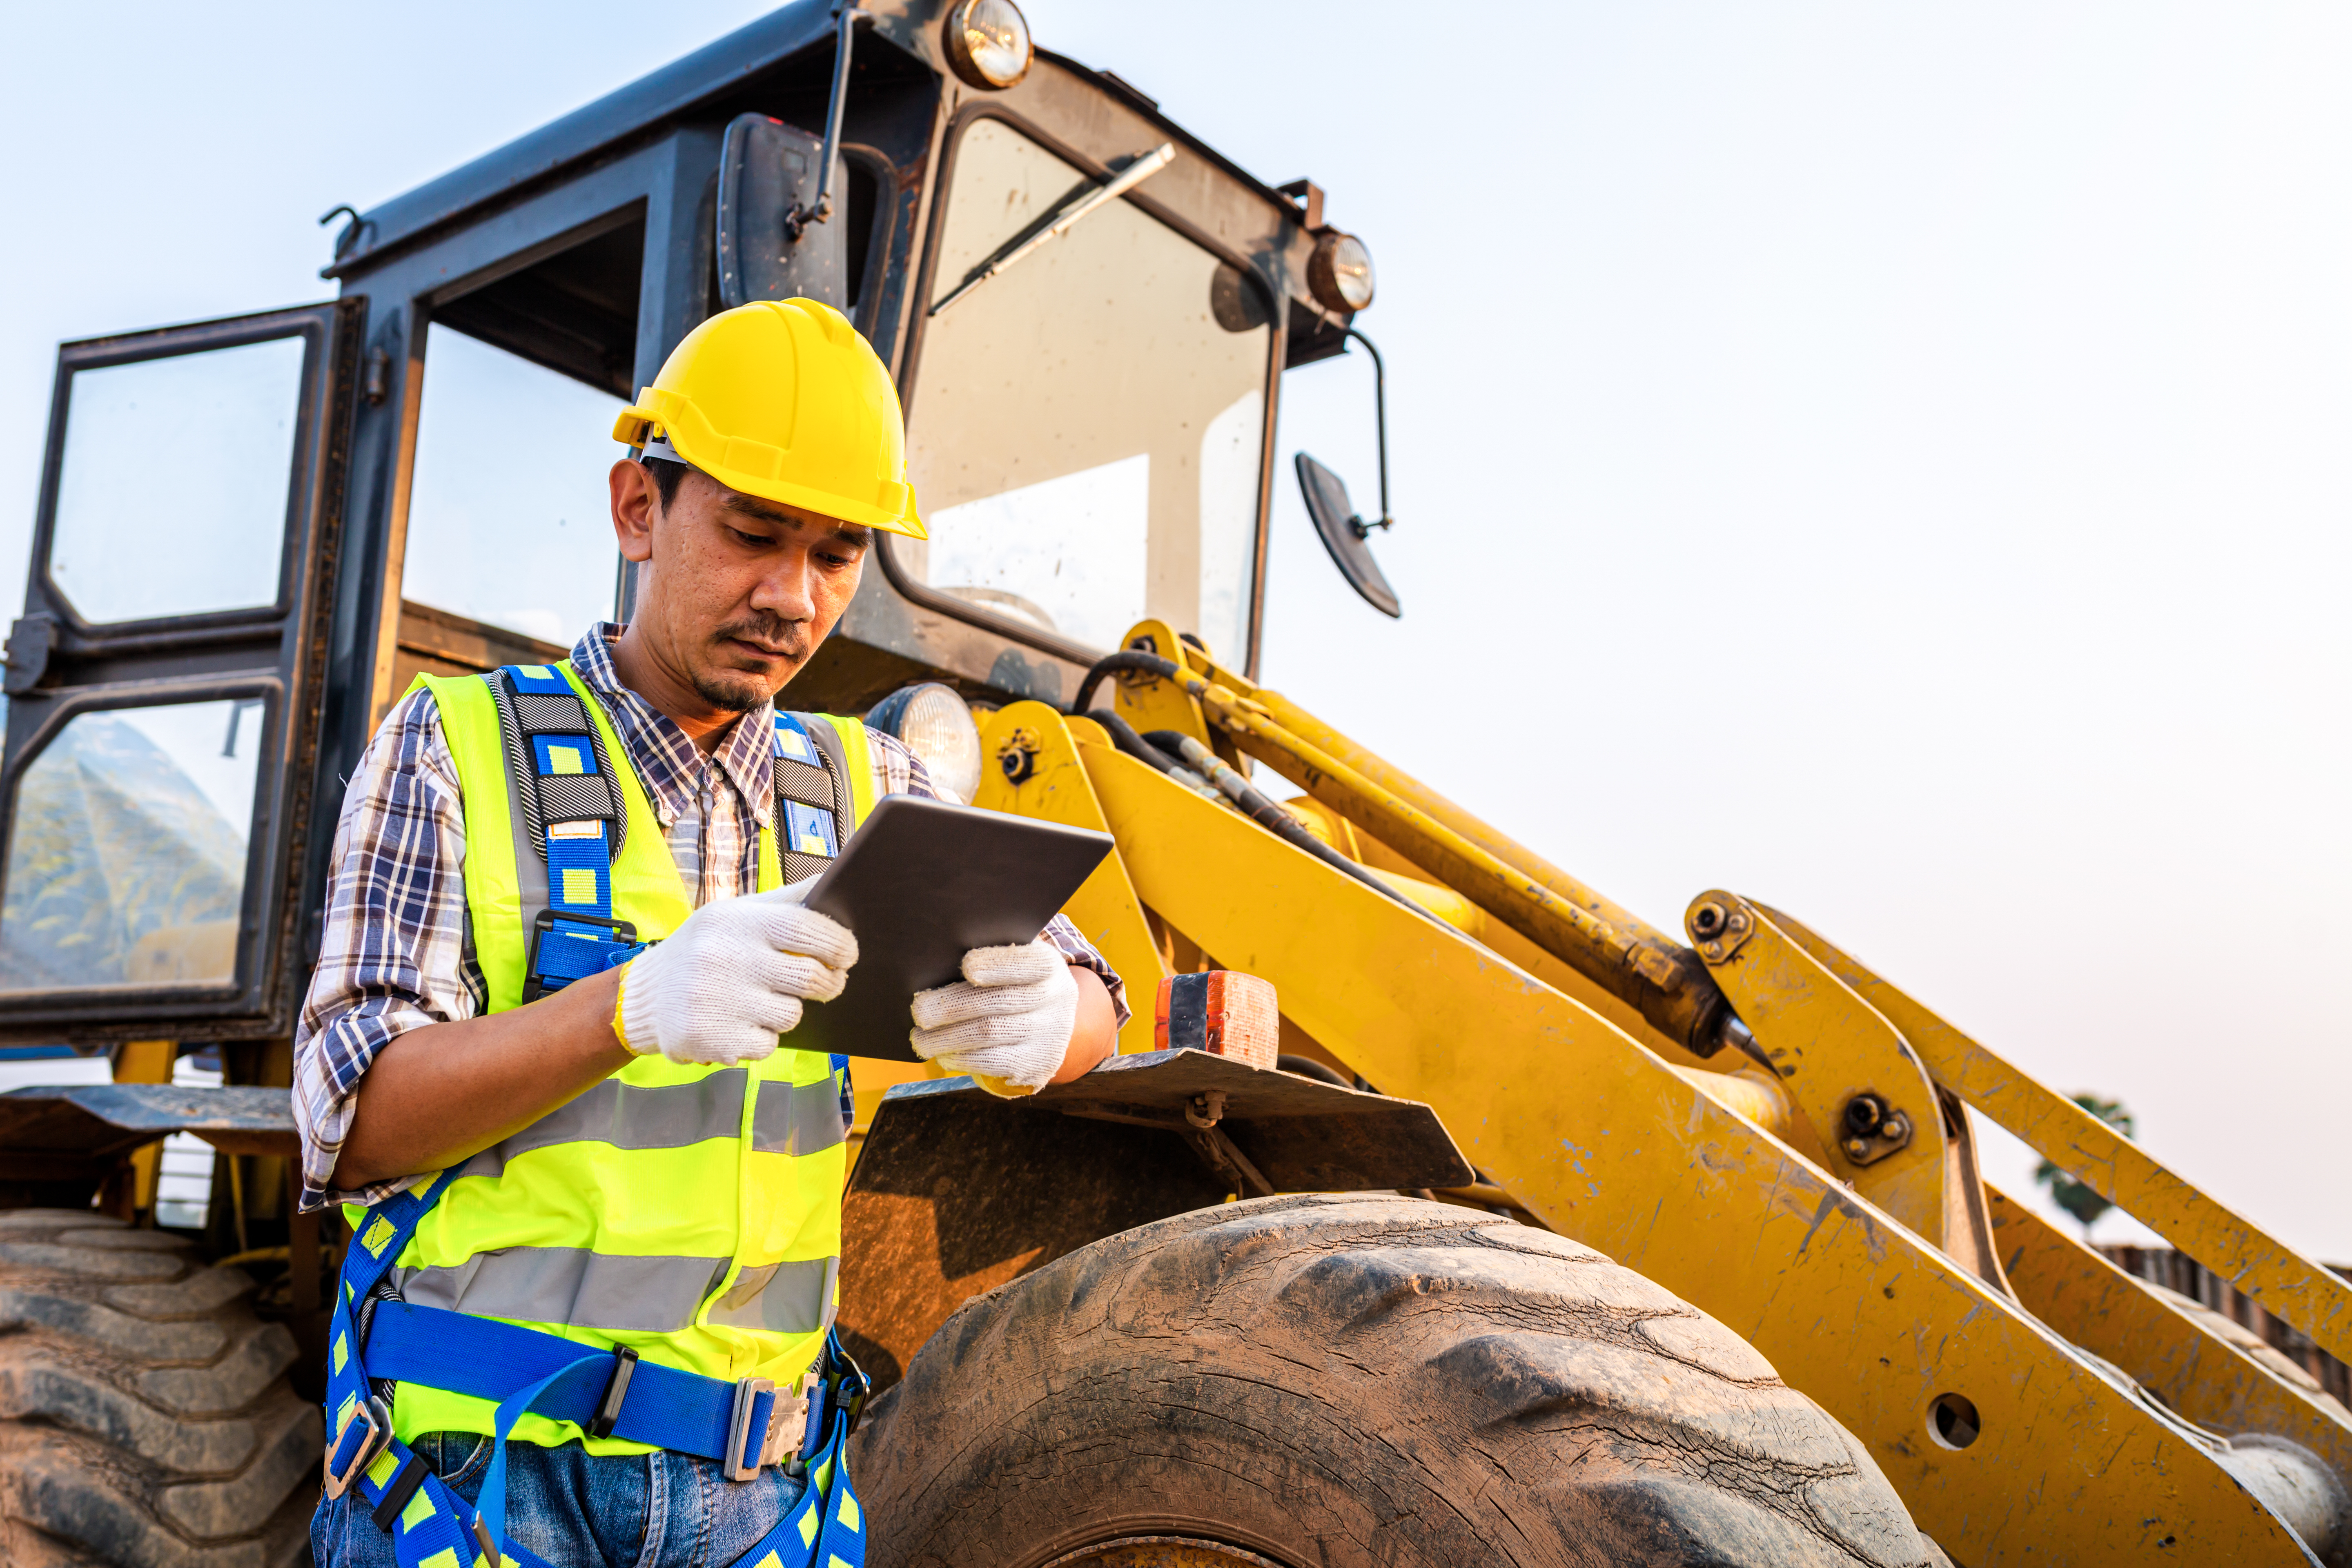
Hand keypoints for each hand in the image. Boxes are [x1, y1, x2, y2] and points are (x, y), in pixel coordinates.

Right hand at [616, 883, 856, 1064]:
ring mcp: (718, 1002)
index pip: (807, 928)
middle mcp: (726, 959)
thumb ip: (784, 901)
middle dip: (830, 983)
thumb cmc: (704, 949)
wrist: (645, 996)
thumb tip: (833, 881)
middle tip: (829, 983)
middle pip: (811, 977)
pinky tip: (740, 1023)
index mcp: (736, 922)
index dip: (839, 943)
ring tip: (763, 1001)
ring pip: (792, 1015)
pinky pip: (768, 1045)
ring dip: (788, 1011)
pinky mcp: (713, 1040)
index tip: (848, 954)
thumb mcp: (736, 914)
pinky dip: (762, 1037)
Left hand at [909, 940, 1078, 1095]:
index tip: (966, 966)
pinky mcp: (1035, 1065)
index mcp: (1049, 965)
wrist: (1051, 1024)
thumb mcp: (1015, 963)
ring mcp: (1047, 1035)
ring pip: (990, 1034)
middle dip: (952, 1006)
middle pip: (999, 1001)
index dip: (998, 965)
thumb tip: (935, 965)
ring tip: (920, 1040)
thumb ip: (988, 958)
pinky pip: (993, 1063)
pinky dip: (962, 1058)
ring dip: (948, 1038)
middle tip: (918, 1010)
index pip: (1028, 963)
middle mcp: (1054, 1000)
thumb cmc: (1016, 984)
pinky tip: (942, 1055)